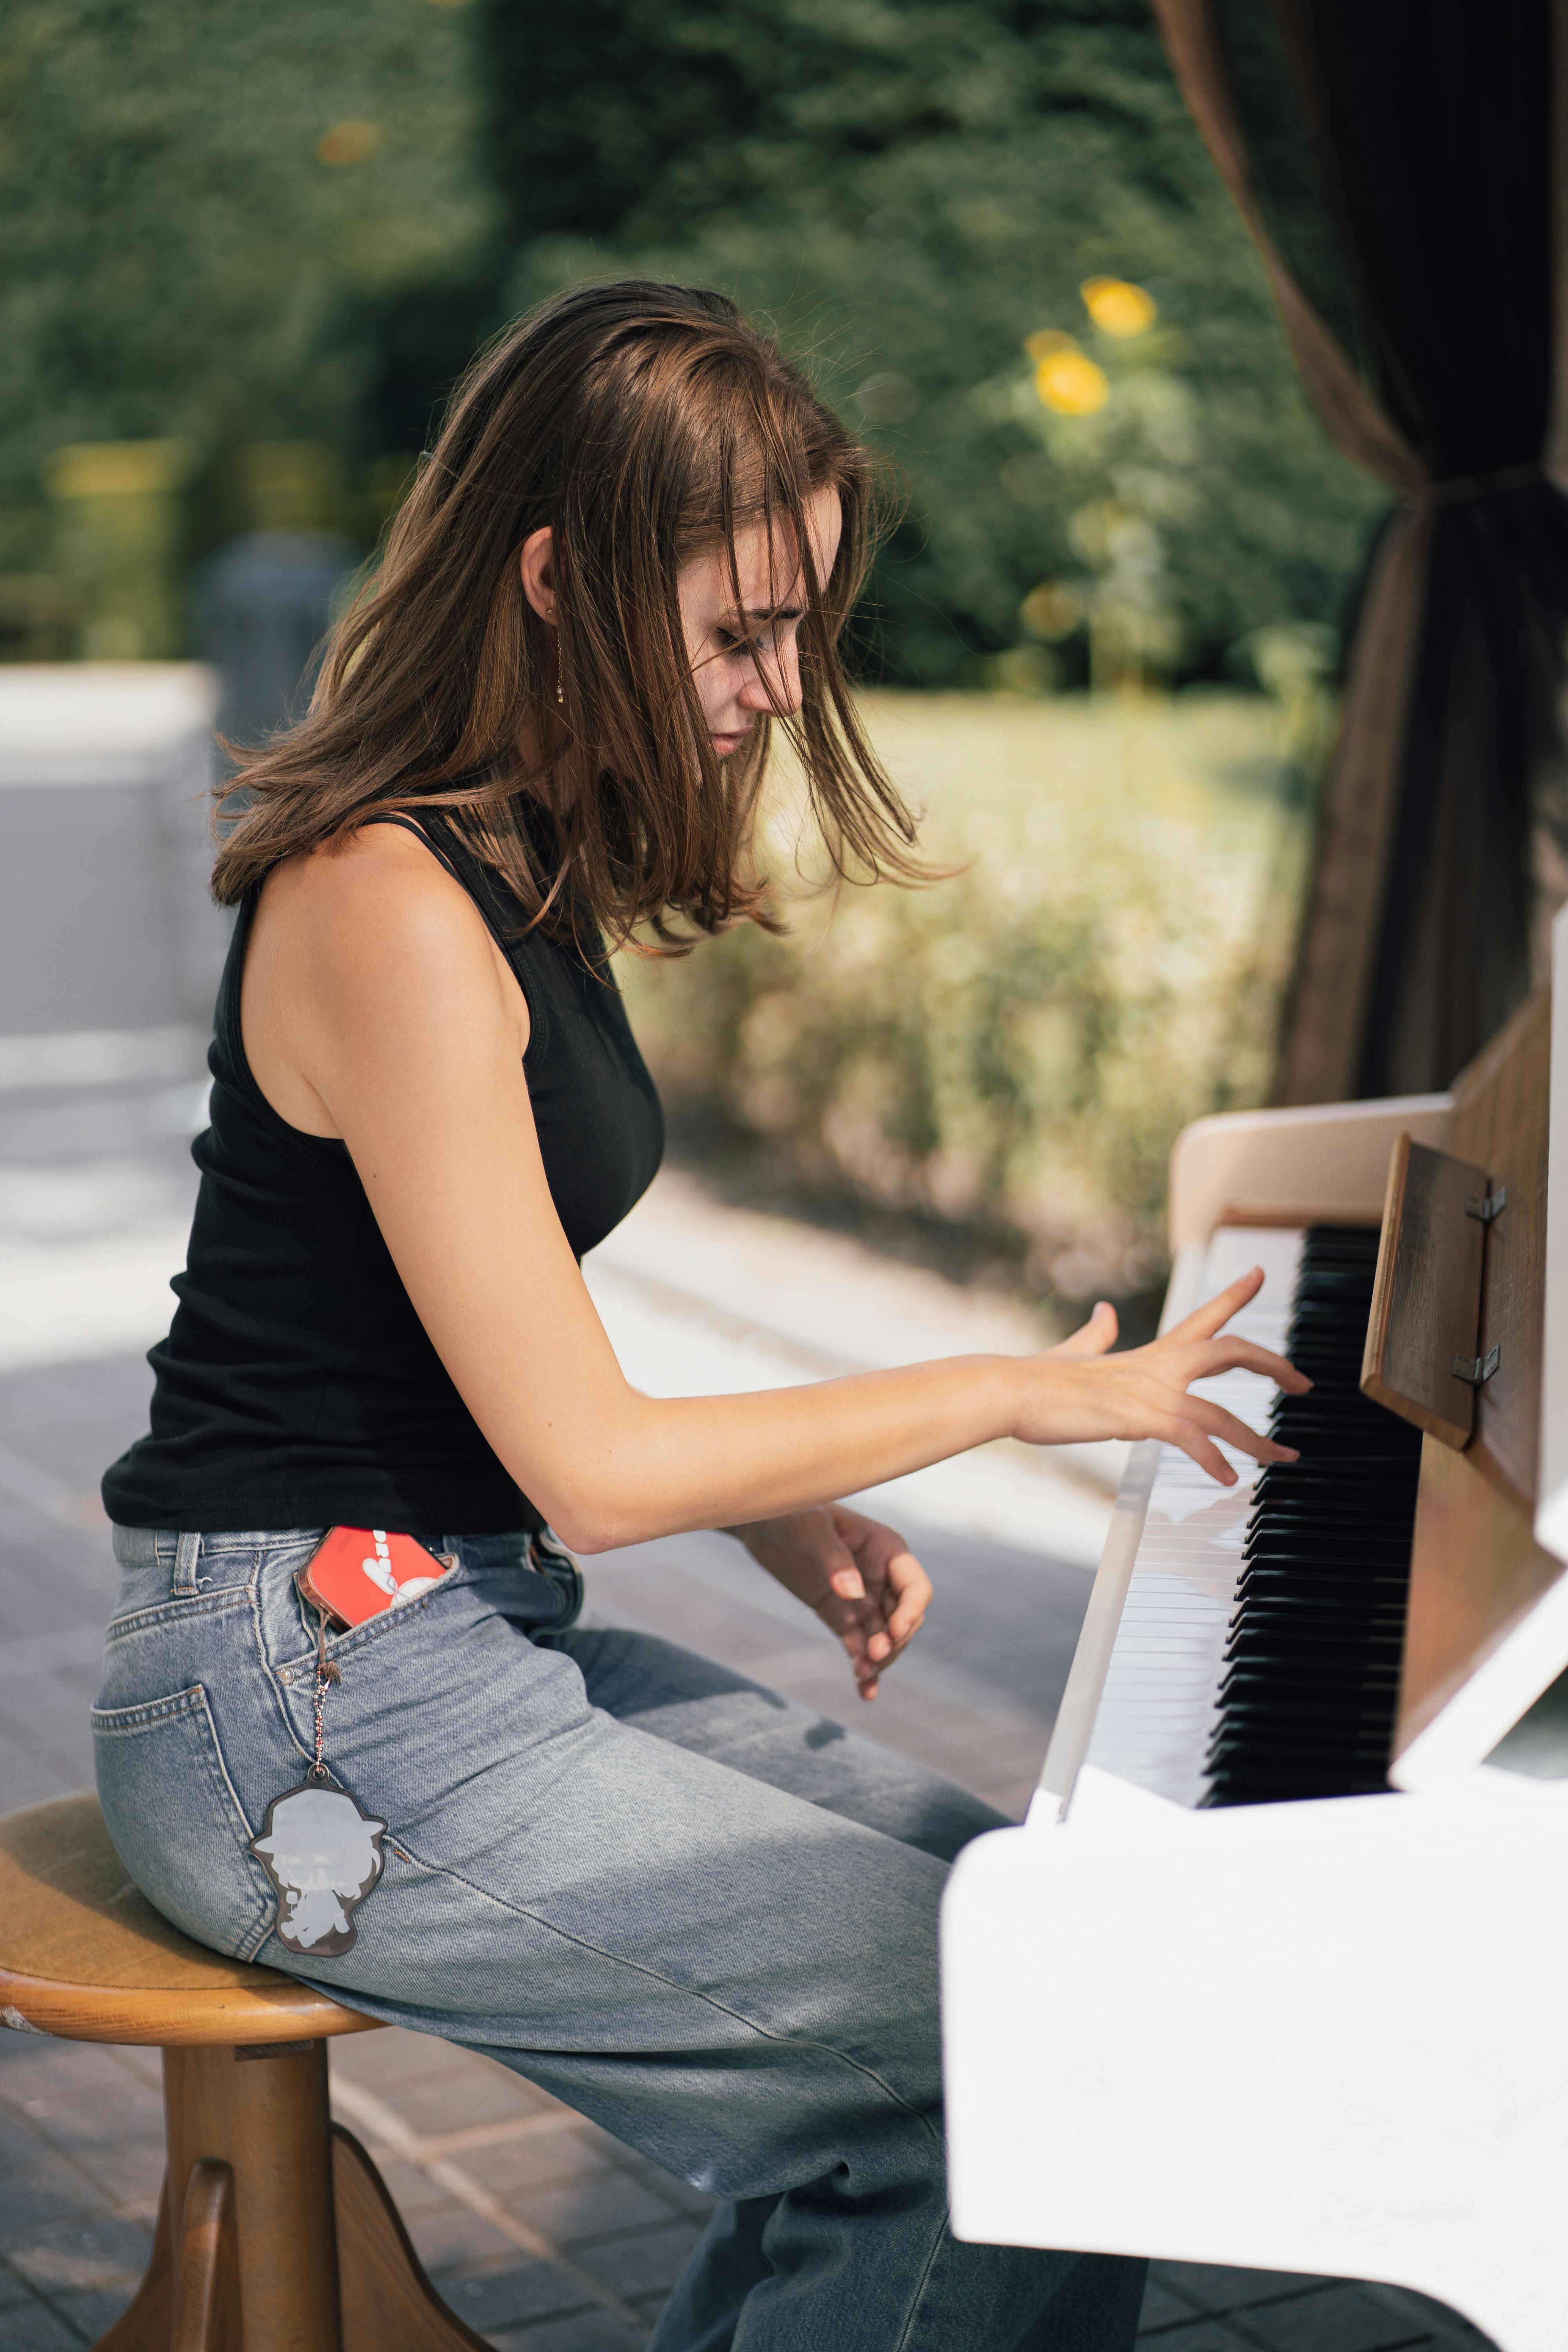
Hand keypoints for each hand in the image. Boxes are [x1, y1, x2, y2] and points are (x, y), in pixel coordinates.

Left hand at [726, 1506, 931, 1701]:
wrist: (759, 1523)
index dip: (910, 1611)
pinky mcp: (841, 1615)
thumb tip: (854, 1593)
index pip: (915, 1587)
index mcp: (885, 1550)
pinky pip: (859, 1645)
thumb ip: (833, 1558)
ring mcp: (861, 1598)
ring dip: (880, 1658)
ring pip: (884, 1637)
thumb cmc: (789, 1513)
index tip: (894, 1632)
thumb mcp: (809, 1528)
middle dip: (894, 1640)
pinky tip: (864, 1692)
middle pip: (904, 1617)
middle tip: (872, 1656)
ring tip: (862, 1676)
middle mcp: (880, 1577)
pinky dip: (863, 1666)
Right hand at [1015, 1268, 1309, 1484]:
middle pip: (1230, 1349)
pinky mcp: (1138, 1418)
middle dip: (1273, 1364)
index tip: (1259, 1273)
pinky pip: (1191, 1439)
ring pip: (1221, 1412)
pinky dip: (1213, 1460)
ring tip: (1283, 1457)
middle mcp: (1158, 1366)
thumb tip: (1106, 1313)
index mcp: (1149, 1353)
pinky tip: (1227, 1479)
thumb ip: (1097, 1334)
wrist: (1012, 1389)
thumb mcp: (1075, 1352)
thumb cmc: (1038, 1379)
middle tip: (1305, 1382)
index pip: (1202, 1316)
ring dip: (1258, 1439)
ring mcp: (1150, 1392)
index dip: (1234, 1293)